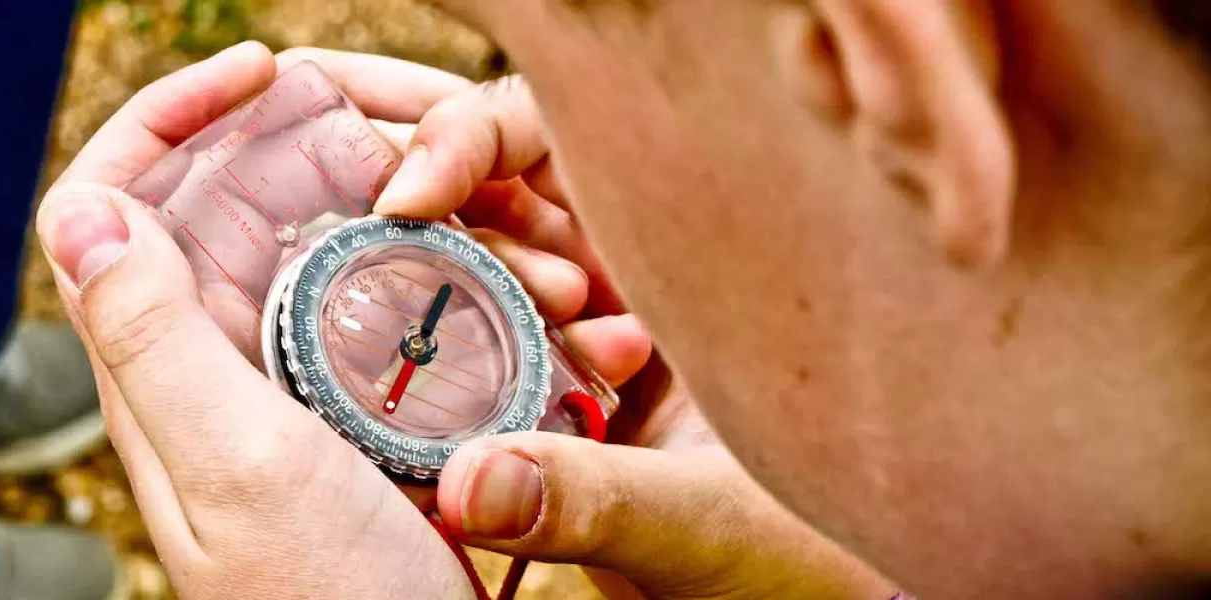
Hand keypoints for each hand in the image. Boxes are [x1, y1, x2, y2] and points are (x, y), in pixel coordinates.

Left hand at [35, 44, 653, 597]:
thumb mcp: (239, 468)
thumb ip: (155, 342)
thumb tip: (82, 206)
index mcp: (165, 367)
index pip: (116, 202)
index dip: (169, 115)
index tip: (260, 67)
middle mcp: (222, 363)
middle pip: (238, 203)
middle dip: (322, 148)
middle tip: (421, 138)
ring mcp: (299, 385)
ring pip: (328, 247)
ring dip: (409, 210)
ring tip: (498, 212)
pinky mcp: (368, 409)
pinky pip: (393, 305)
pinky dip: (451, 269)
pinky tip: (516, 275)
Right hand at [374, 75, 897, 598]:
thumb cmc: (808, 560)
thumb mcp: (711, 518)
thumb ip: (596, 498)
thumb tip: (466, 484)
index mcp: (687, 242)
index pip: (558, 130)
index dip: (469, 136)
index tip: (413, 192)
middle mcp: (629, 272)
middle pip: (495, 200)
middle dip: (460, 243)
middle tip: (471, 312)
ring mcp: (584, 335)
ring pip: (474, 284)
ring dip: (467, 327)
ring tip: (544, 397)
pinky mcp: (549, 400)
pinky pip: (474, 369)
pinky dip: (460, 399)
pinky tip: (504, 457)